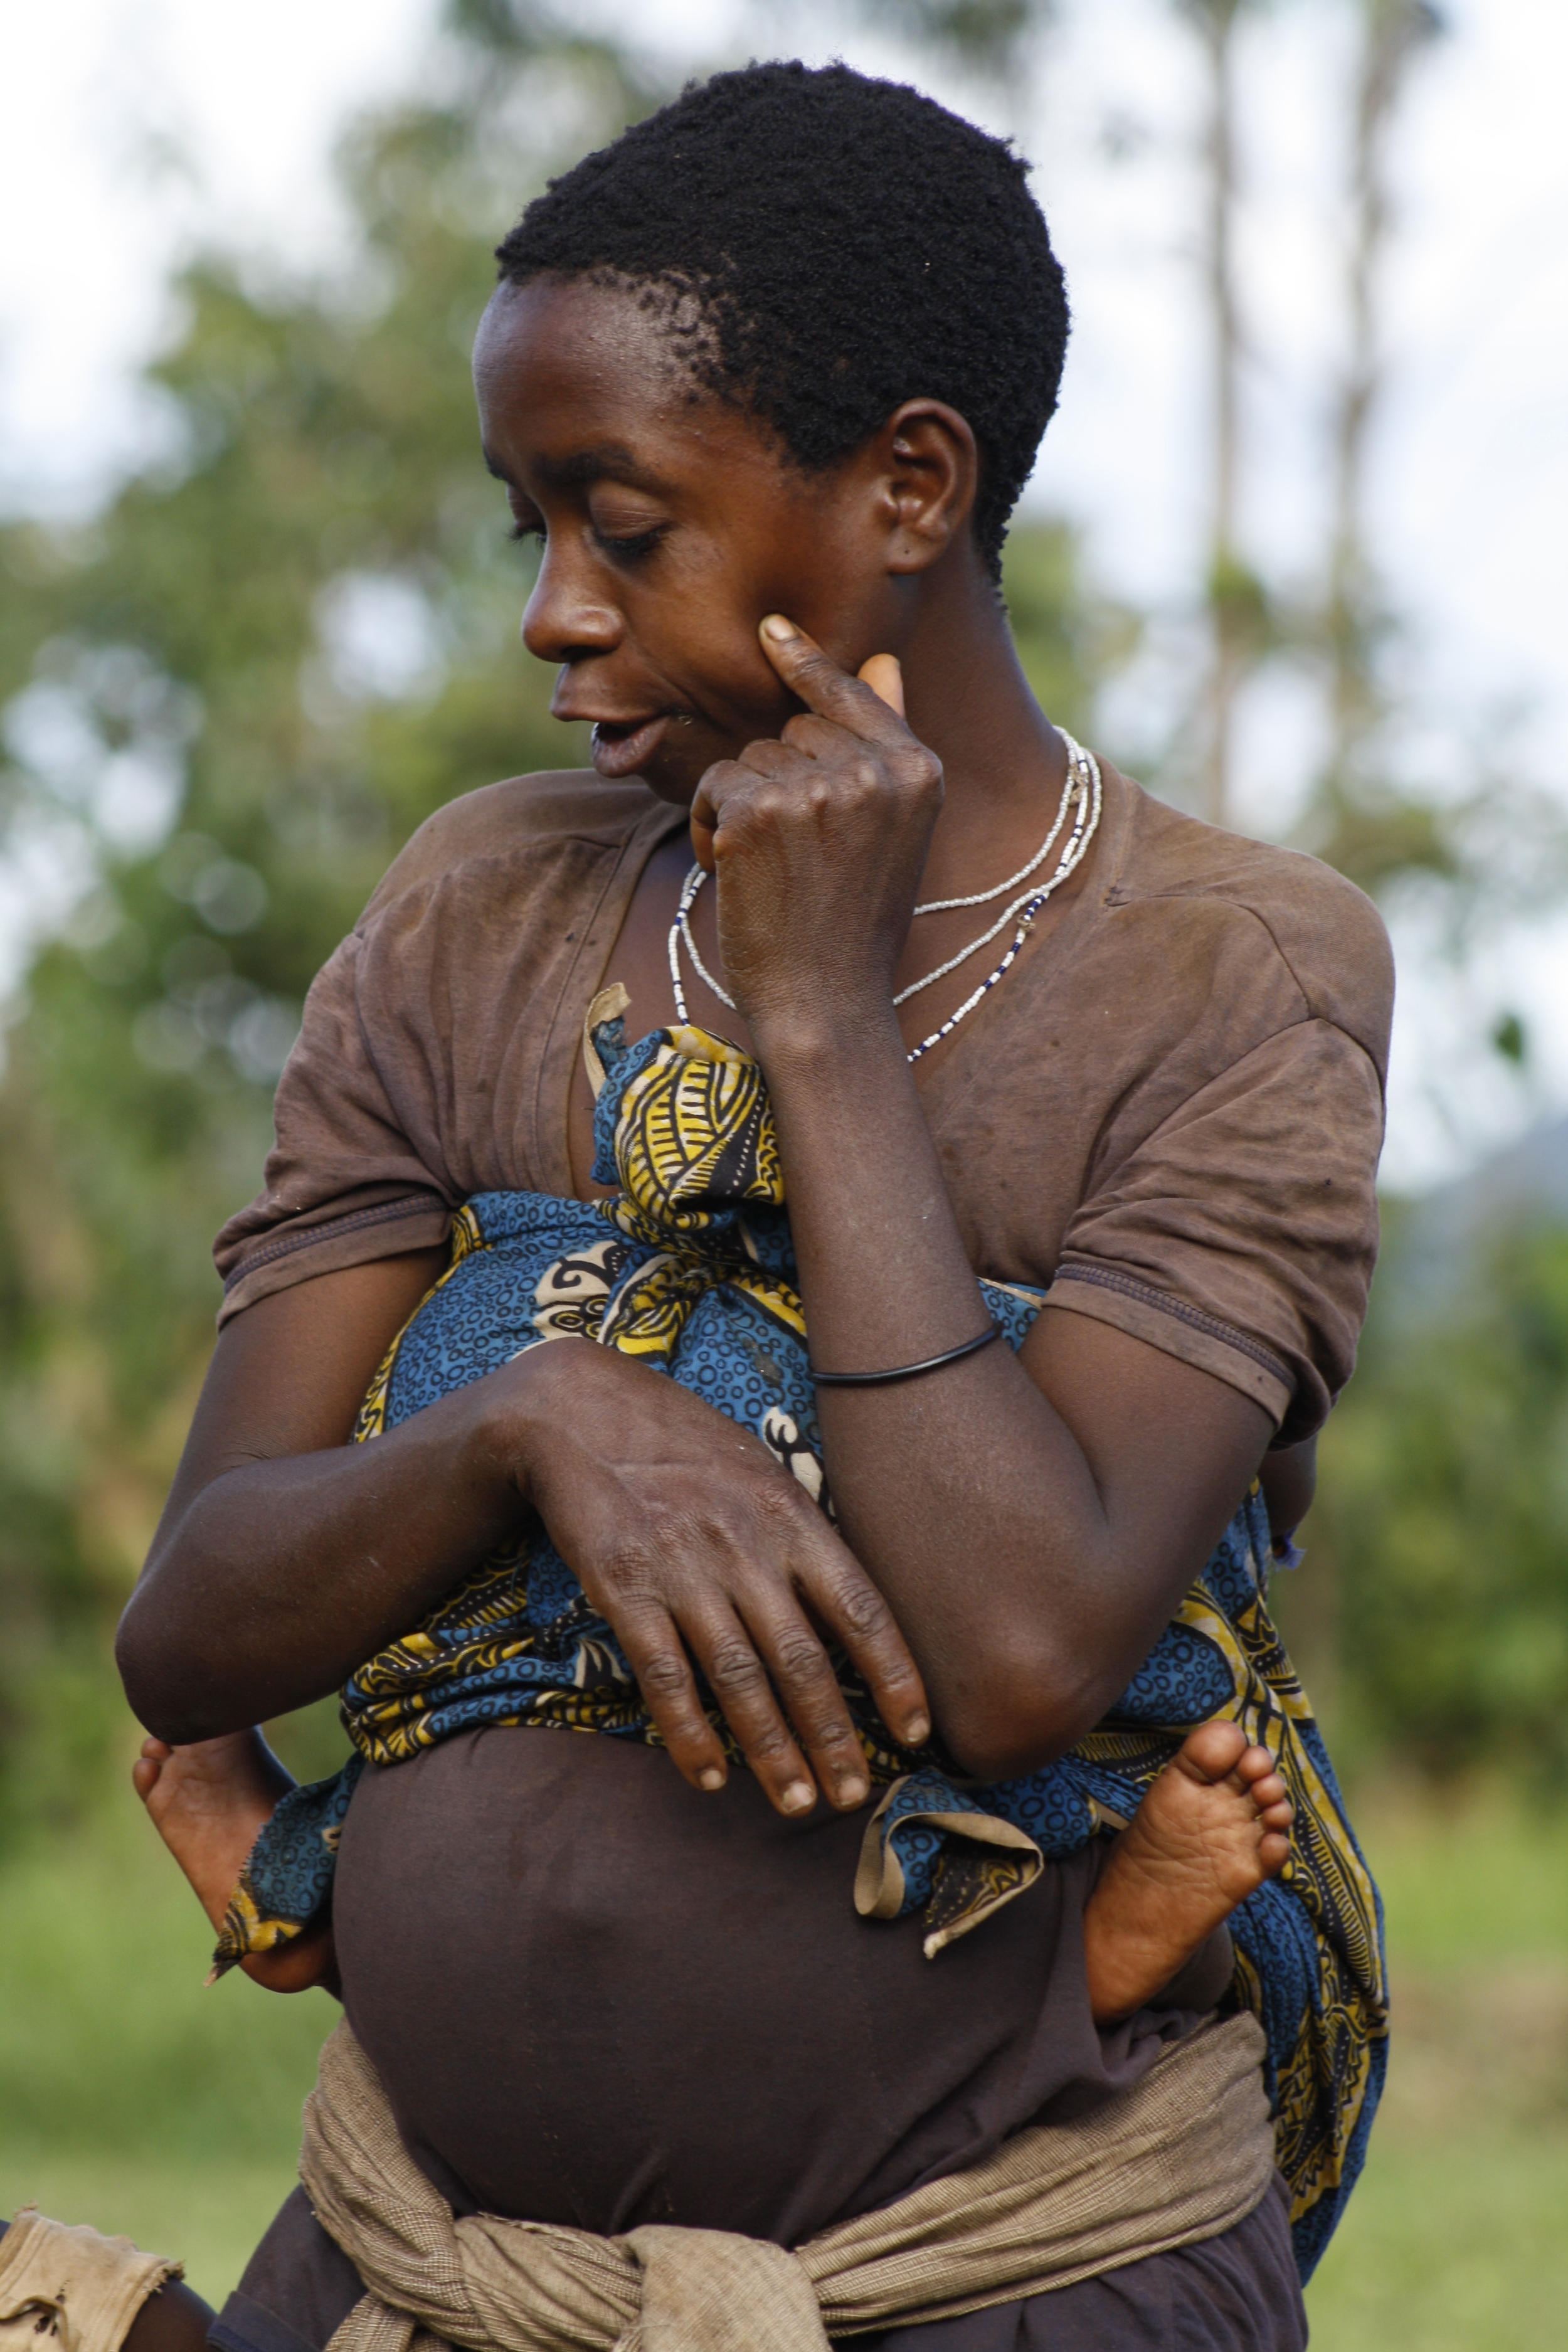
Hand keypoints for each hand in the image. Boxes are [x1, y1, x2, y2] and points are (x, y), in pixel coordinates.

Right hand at [505, 1338, 930, 1814]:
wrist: (576, 1410)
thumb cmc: (681, 1444)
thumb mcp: (758, 1471)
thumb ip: (801, 1537)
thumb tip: (845, 1614)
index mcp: (791, 1515)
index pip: (860, 1610)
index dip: (893, 1678)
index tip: (915, 1734)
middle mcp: (745, 1546)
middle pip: (803, 1659)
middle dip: (834, 1737)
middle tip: (853, 1795)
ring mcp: (683, 1569)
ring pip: (740, 1678)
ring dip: (773, 1750)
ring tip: (797, 1803)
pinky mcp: (624, 1588)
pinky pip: (664, 1675)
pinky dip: (689, 1733)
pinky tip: (711, 1776)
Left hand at [688, 619, 941, 1040]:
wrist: (824, 1001)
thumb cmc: (853, 923)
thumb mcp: (892, 833)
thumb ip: (886, 743)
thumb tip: (884, 661)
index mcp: (918, 771)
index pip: (853, 696)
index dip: (807, 664)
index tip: (771, 630)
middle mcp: (874, 771)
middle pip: (794, 731)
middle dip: (777, 779)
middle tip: (792, 852)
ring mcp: (816, 788)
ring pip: (750, 756)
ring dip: (740, 806)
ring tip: (767, 869)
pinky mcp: (757, 810)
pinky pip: (714, 783)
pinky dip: (707, 825)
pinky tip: (732, 872)